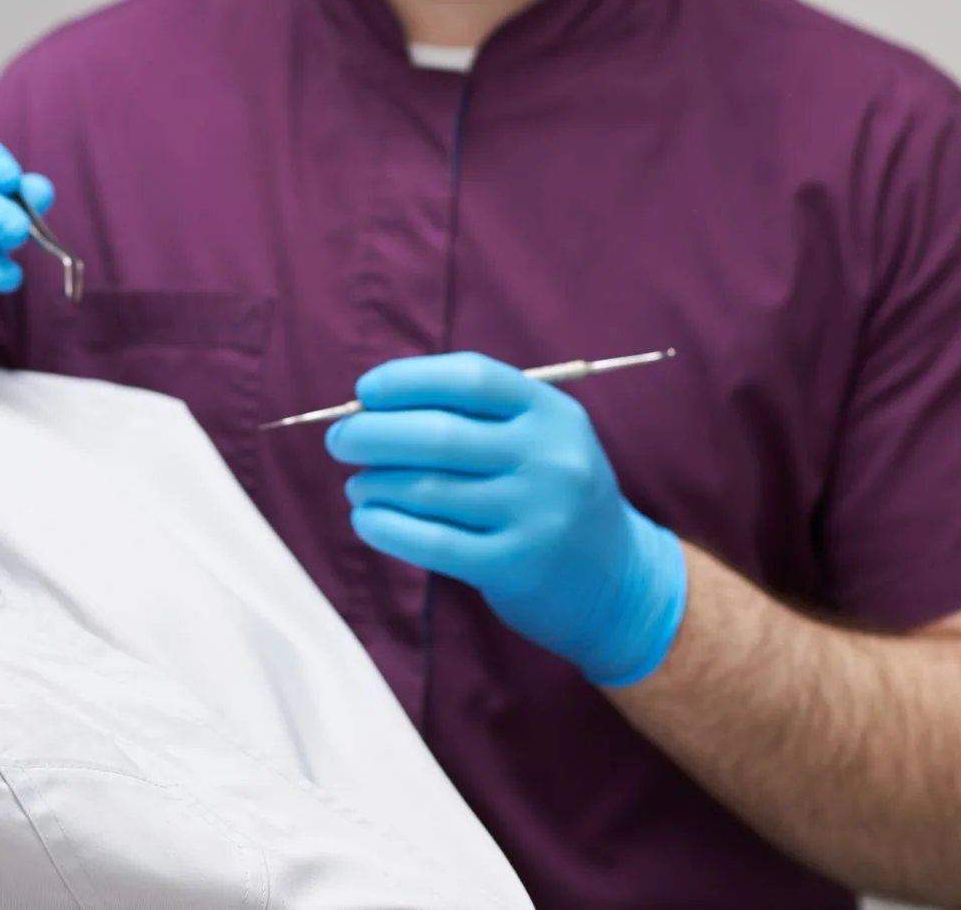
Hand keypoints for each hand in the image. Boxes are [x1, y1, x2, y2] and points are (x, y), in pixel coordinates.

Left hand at [325, 352, 687, 686]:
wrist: (620, 581)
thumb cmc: (554, 494)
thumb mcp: (541, 439)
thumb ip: (474, 417)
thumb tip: (373, 408)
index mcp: (552, 413)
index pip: (469, 379)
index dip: (407, 380)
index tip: (365, 392)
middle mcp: (548, 459)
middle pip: (439, 435)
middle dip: (373, 434)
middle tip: (340, 441)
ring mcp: (535, 514)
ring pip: (428, 489)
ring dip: (374, 484)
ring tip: (357, 485)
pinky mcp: (515, 566)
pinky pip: (432, 541)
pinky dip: (387, 527)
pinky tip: (367, 519)